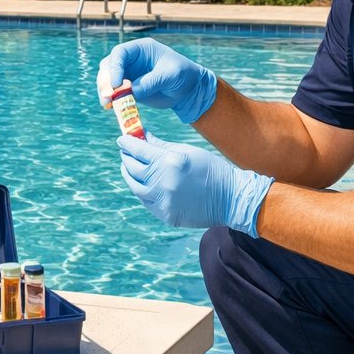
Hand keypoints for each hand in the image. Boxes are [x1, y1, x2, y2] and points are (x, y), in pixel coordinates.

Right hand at [97, 38, 217, 124]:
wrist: (189, 90)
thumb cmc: (183, 74)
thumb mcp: (171, 74)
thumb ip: (153, 81)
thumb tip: (132, 91)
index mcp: (140, 49)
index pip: (120, 53)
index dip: (114, 67)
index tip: (116, 83)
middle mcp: (130, 60)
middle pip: (108, 66)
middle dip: (105, 81)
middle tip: (108, 96)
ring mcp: (128, 74)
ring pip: (107, 80)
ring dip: (105, 92)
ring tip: (107, 104)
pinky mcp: (129, 89)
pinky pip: (115, 94)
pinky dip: (111, 100)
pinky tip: (112, 108)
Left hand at [117, 134, 271, 233]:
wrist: (231, 198)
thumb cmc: (211, 169)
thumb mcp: (186, 151)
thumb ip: (161, 146)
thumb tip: (142, 137)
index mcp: (170, 162)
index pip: (139, 150)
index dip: (127, 143)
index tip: (122, 138)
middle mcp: (164, 182)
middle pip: (133, 168)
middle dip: (126, 157)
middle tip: (124, 151)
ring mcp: (164, 201)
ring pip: (135, 187)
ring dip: (129, 176)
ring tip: (128, 167)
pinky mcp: (167, 215)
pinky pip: (146, 202)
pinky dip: (141, 191)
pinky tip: (142, 183)